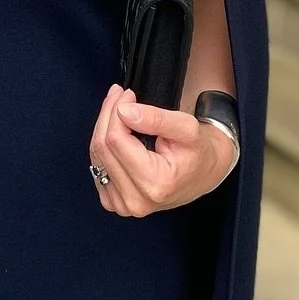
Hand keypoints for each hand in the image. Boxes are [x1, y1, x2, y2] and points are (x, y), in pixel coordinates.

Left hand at [88, 85, 236, 216]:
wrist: (202, 174)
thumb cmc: (197, 152)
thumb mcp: (186, 128)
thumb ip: (156, 118)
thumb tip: (124, 111)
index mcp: (155, 184)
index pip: (116, 140)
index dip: (116, 111)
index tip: (126, 94)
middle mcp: (136, 201)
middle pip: (103, 147)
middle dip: (108, 115)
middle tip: (120, 95)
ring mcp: (122, 205)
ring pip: (96, 156)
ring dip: (103, 127)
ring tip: (118, 110)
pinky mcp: (114, 203)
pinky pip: (96, 167)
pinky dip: (103, 146)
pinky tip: (116, 133)